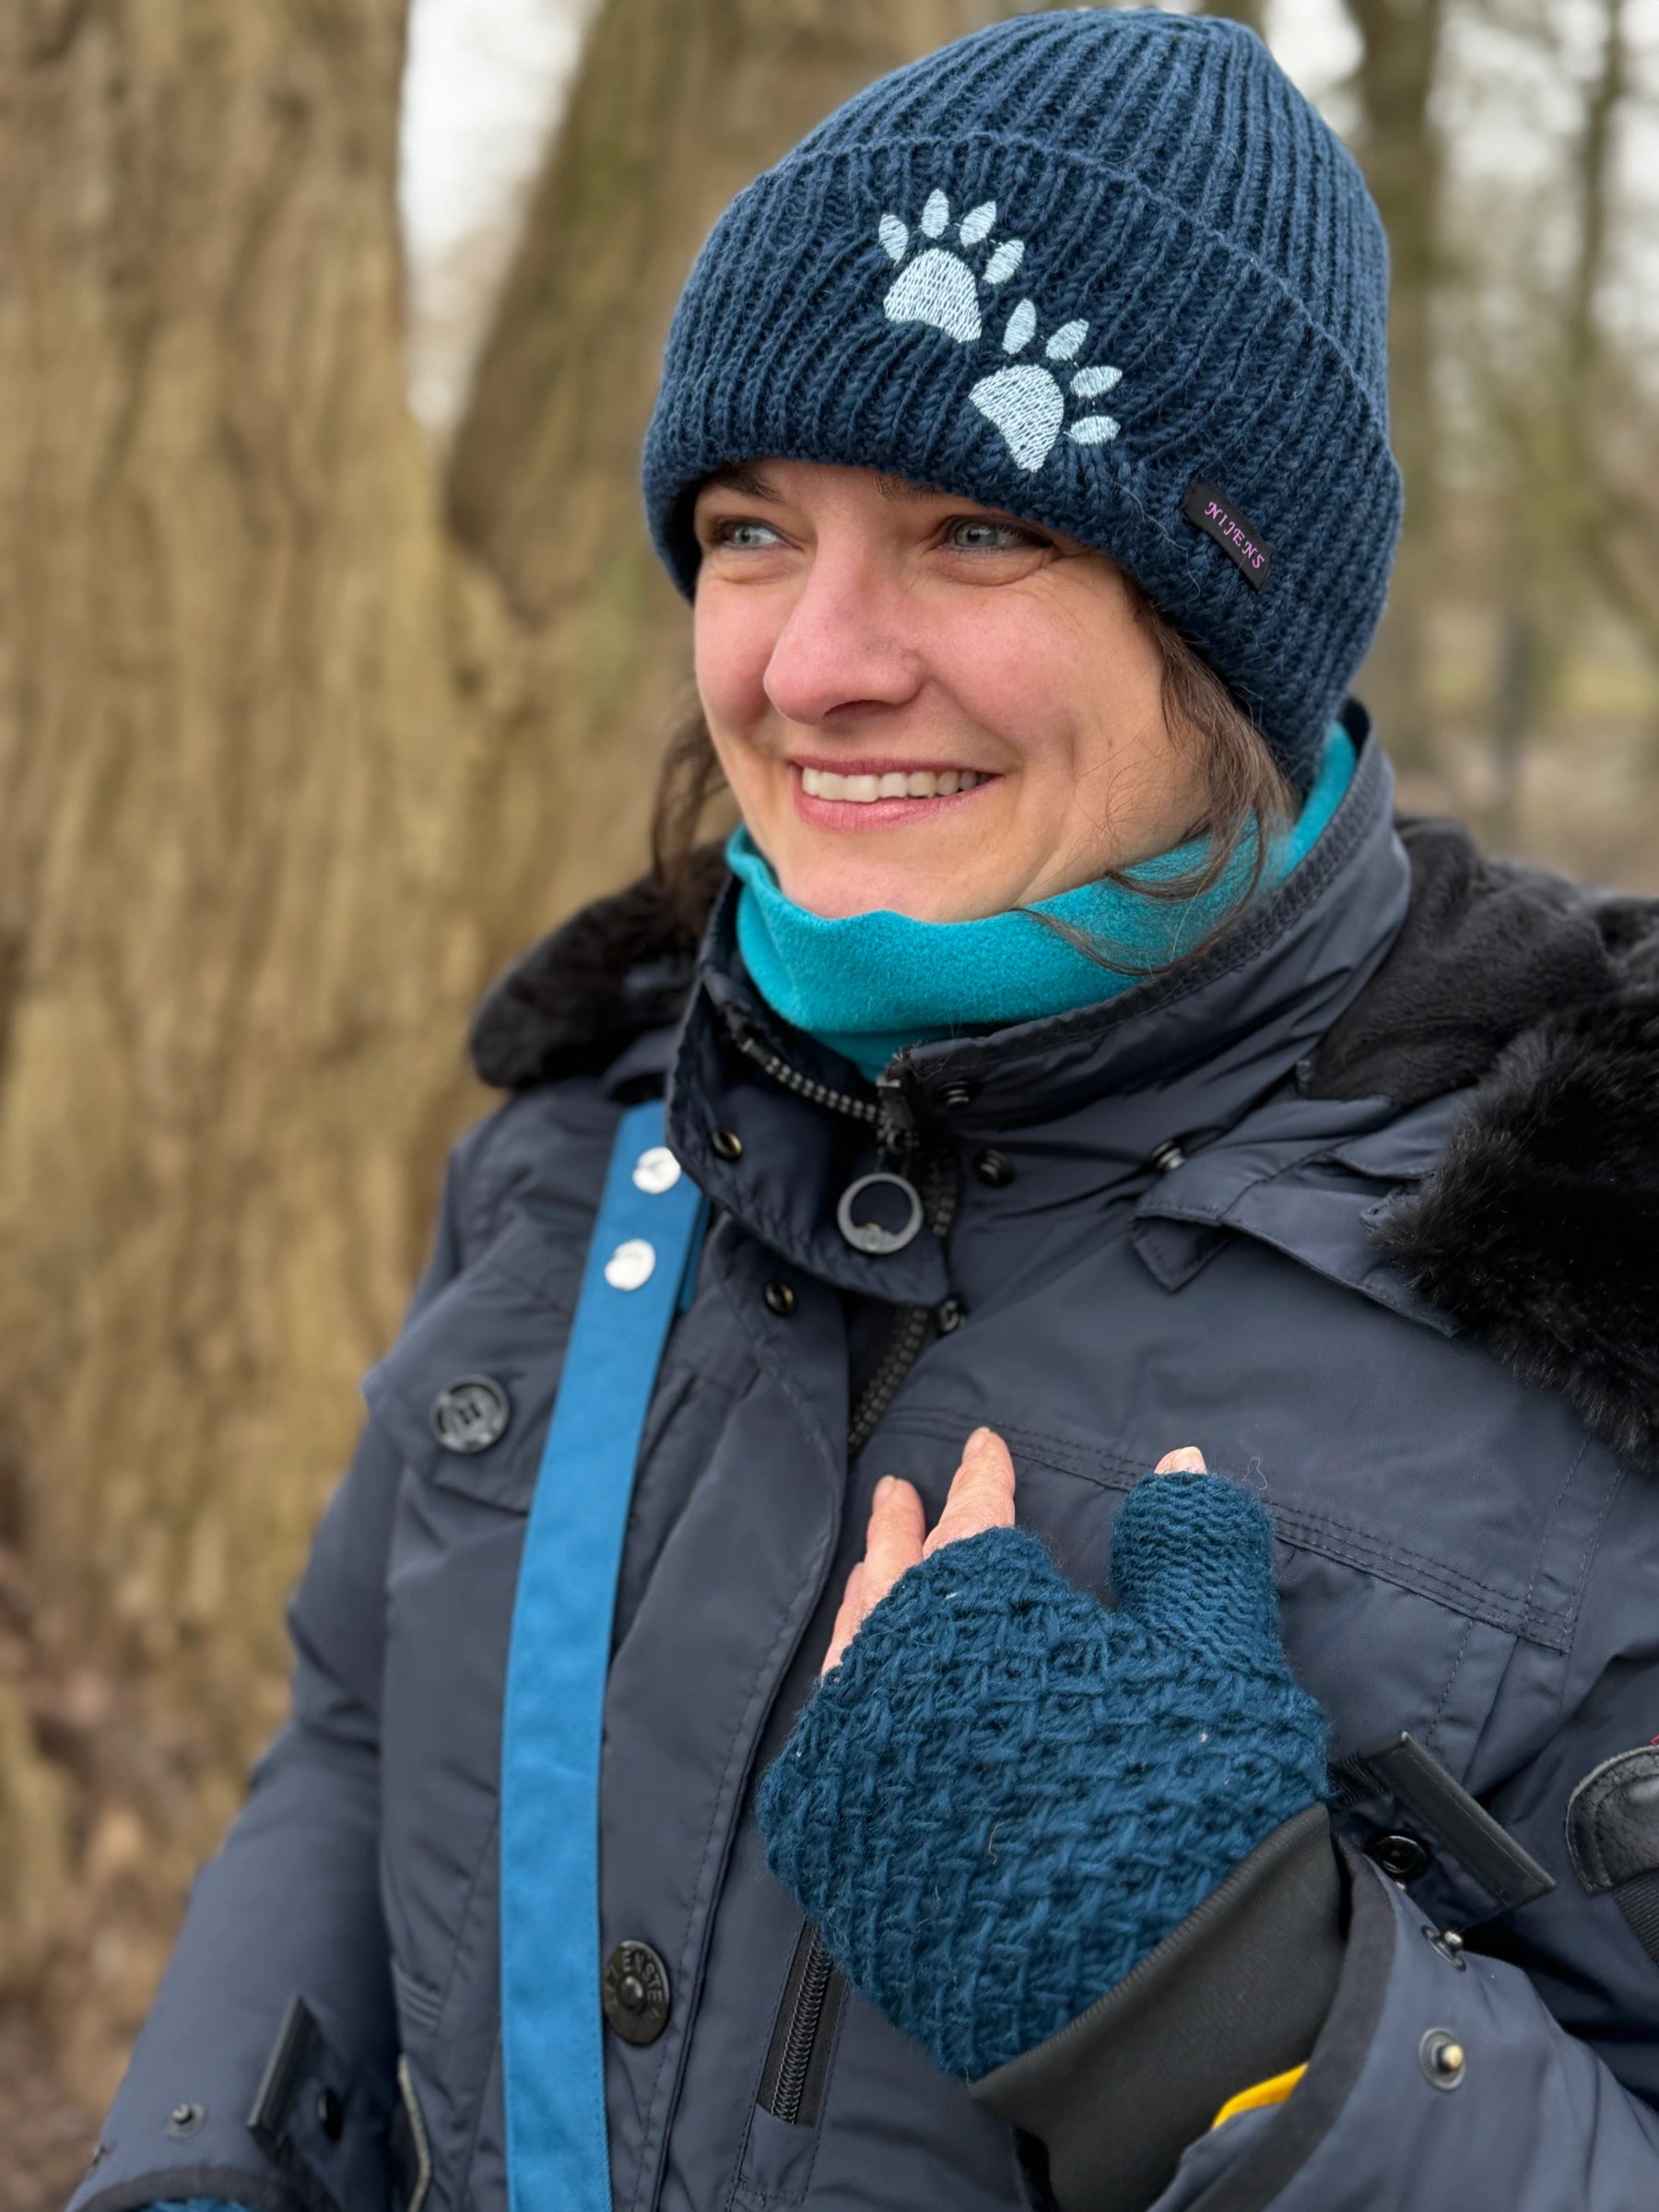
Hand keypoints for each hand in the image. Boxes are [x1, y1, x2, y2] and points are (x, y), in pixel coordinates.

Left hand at [759, 1451, 1327, 2081]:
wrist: (1164, 2005)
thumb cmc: (1197, 1807)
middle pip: (893, 1593)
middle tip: (895, 1494)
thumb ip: (1190, 1545)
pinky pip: (827, 1767)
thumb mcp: (1218, 1656)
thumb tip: (1175, 1463)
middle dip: (902, 1538)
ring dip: (866, 1615)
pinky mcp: (847, 1868)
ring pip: (851, 1672)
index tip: (980, 1448)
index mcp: (981, 1621)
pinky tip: (860, 1709)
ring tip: (874, 1580)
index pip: (974, 1527)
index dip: (982, 1484)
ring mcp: (863, 1781)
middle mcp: (900, 1687)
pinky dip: (844, 1716)